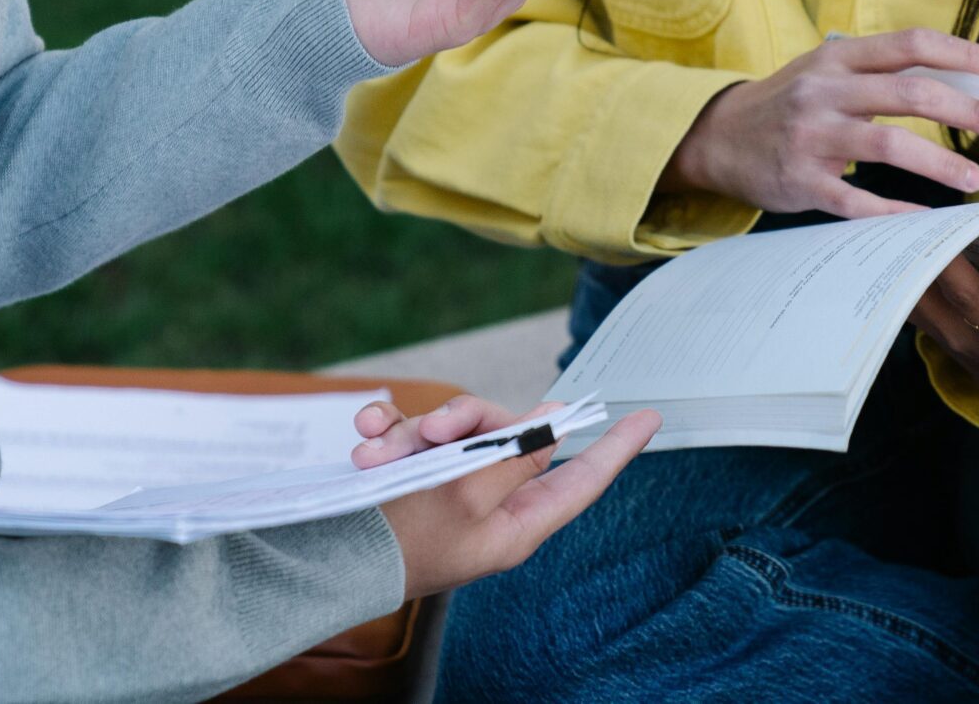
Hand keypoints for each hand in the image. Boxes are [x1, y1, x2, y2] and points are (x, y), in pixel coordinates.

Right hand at [358, 394, 663, 599]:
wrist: (328, 561)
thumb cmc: (402, 539)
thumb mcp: (467, 494)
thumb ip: (517, 453)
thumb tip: (556, 420)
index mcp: (517, 522)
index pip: (581, 479)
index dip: (615, 448)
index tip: (650, 418)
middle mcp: (488, 501)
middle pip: (507, 434)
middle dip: (465, 422)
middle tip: (431, 431)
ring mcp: (450, 486)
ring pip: (455, 428)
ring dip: (413, 431)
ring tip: (376, 452)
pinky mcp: (411, 474)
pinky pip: (413, 433)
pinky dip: (390, 430)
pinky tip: (367, 434)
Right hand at [658, 29, 978, 218]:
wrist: (718, 138)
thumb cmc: (789, 103)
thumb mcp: (826, 72)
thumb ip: (881, 73)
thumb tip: (964, 82)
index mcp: (837, 58)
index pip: (911, 44)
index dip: (963, 55)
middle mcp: (824, 91)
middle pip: (911, 92)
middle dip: (972, 111)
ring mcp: (811, 137)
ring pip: (889, 144)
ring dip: (941, 163)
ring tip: (977, 179)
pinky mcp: (801, 181)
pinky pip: (857, 199)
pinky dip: (897, 209)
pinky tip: (927, 218)